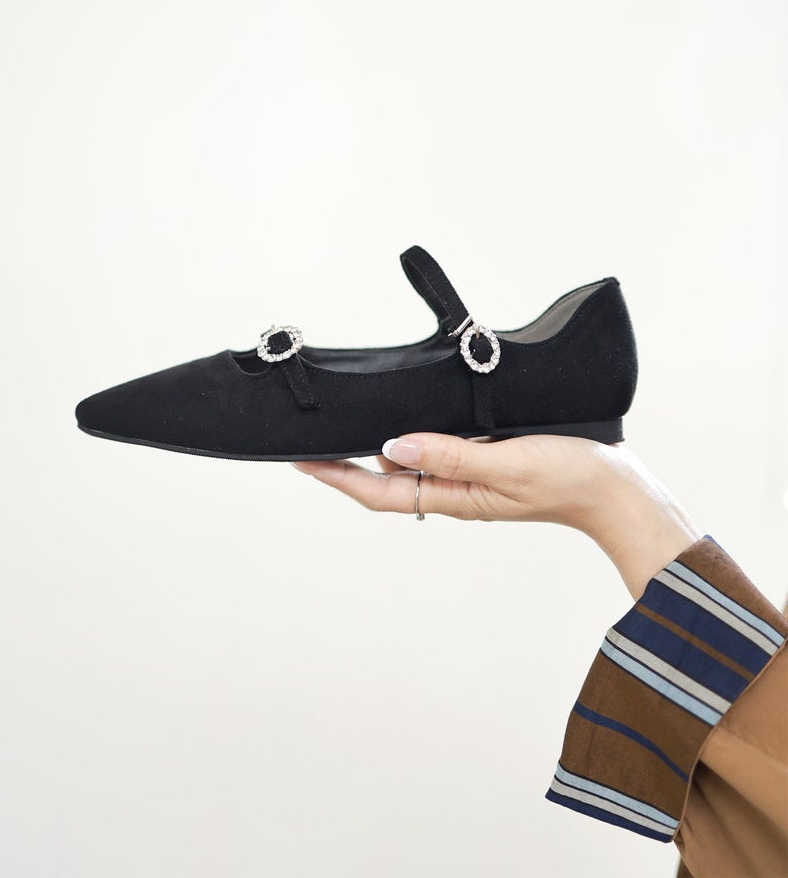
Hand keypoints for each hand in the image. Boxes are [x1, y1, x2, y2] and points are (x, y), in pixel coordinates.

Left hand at [290, 432, 703, 599]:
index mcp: (453, 496)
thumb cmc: (569, 478)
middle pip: (387, 481)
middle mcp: (454, 490)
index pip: (380, 491)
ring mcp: (470, 477)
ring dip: (379, 448)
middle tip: (314, 439)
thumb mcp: (506, 464)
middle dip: (348, 464)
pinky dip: (415, 437)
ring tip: (348, 427)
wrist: (616, 487)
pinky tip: (408, 422)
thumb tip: (392, 446)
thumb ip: (451, 455)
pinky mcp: (487, 461)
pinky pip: (439, 452)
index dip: (338, 477)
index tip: (302, 460)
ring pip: (411, 465)